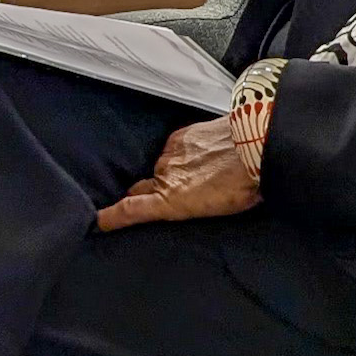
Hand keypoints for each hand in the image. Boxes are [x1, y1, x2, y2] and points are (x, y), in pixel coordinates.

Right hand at [95, 116, 259, 232]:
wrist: (256, 144)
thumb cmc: (243, 184)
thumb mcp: (216, 209)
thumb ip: (190, 206)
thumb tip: (182, 205)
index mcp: (169, 198)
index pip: (131, 208)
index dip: (113, 216)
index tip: (99, 221)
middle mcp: (163, 174)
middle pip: (143, 186)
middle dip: (147, 192)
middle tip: (168, 197)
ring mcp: (171, 152)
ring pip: (163, 165)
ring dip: (174, 171)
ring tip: (202, 174)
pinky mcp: (182, 134)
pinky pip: (177, 147)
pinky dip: (185, 153)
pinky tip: (206, 155)